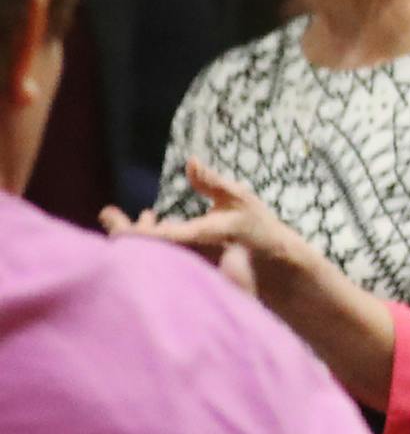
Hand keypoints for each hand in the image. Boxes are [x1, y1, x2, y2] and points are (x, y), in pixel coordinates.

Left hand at [101, 158, 311, 300]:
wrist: (278, 265)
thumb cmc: (260, 230)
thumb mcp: (240, 200)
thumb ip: (213, 182)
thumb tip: (190, 160)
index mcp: (195, 238)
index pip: (152, 238)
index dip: (126, 231)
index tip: (108, 216)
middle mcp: (187, 257)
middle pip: (143, 250)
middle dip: (125, 231)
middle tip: (108, 213)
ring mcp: (187, 268)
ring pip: (152, 255)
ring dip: (141, 235)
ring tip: (143, 215)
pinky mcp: (190, 272)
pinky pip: (164, 260)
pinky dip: (156, 241)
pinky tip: (158, 223)